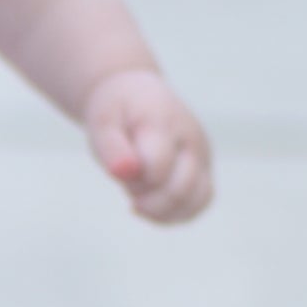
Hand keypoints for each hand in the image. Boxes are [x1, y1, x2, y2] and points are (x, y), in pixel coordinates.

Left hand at [82, 69, 212, 224]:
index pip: (158, 167)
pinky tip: (148, 206)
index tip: (121, 171)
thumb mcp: (102, 122)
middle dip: (148, 199)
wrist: (135, 93)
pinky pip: (200, 201)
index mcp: (164, 123)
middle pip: (181, 189)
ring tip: (138, 198)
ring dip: (163, 211)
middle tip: (128, 185)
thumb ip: (112, 148)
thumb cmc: (116, 111)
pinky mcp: (205, 168)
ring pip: (198, 200)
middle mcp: (191, 139)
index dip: (135, 179)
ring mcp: (203, 154)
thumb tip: (125, 172)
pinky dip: (175, 214)